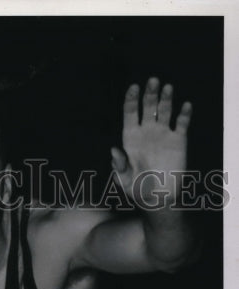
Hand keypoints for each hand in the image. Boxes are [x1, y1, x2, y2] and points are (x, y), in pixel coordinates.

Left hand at [111, 77, 191, 207]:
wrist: (159, 198)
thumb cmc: (137, 190)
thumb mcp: (125, 180)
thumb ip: (119, 166)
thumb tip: (113, 150)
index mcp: (131, 138)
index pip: (130, 113)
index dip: (131, 100)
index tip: (134, 87)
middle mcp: (147, 132)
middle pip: (148, 107)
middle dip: (150, 94)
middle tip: (152, 81)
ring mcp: (163, 134)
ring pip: (165, 110)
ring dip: (166, 98)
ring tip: (167, 88)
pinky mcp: (178, 140)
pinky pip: (182, 123)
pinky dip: (184, 114)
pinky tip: (185, 106)